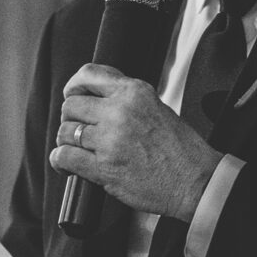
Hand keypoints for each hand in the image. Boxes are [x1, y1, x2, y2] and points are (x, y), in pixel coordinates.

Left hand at [49, 63, 221, 219]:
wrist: (196, 181)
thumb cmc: (182, 150)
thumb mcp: (158, 107)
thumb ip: (128, 100)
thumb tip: (97, 100)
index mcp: (135, 92)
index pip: (88, 75)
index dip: (73, 86)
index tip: (72, 96)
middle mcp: (119, 111)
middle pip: (71, 105)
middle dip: (70, 118)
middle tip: (78, 130)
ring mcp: (110, 139)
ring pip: (64, 131)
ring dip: (65, 141)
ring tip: (74, 149)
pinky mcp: (103, 167)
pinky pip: (64, 157)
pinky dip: (60, 162)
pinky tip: (67, 166)